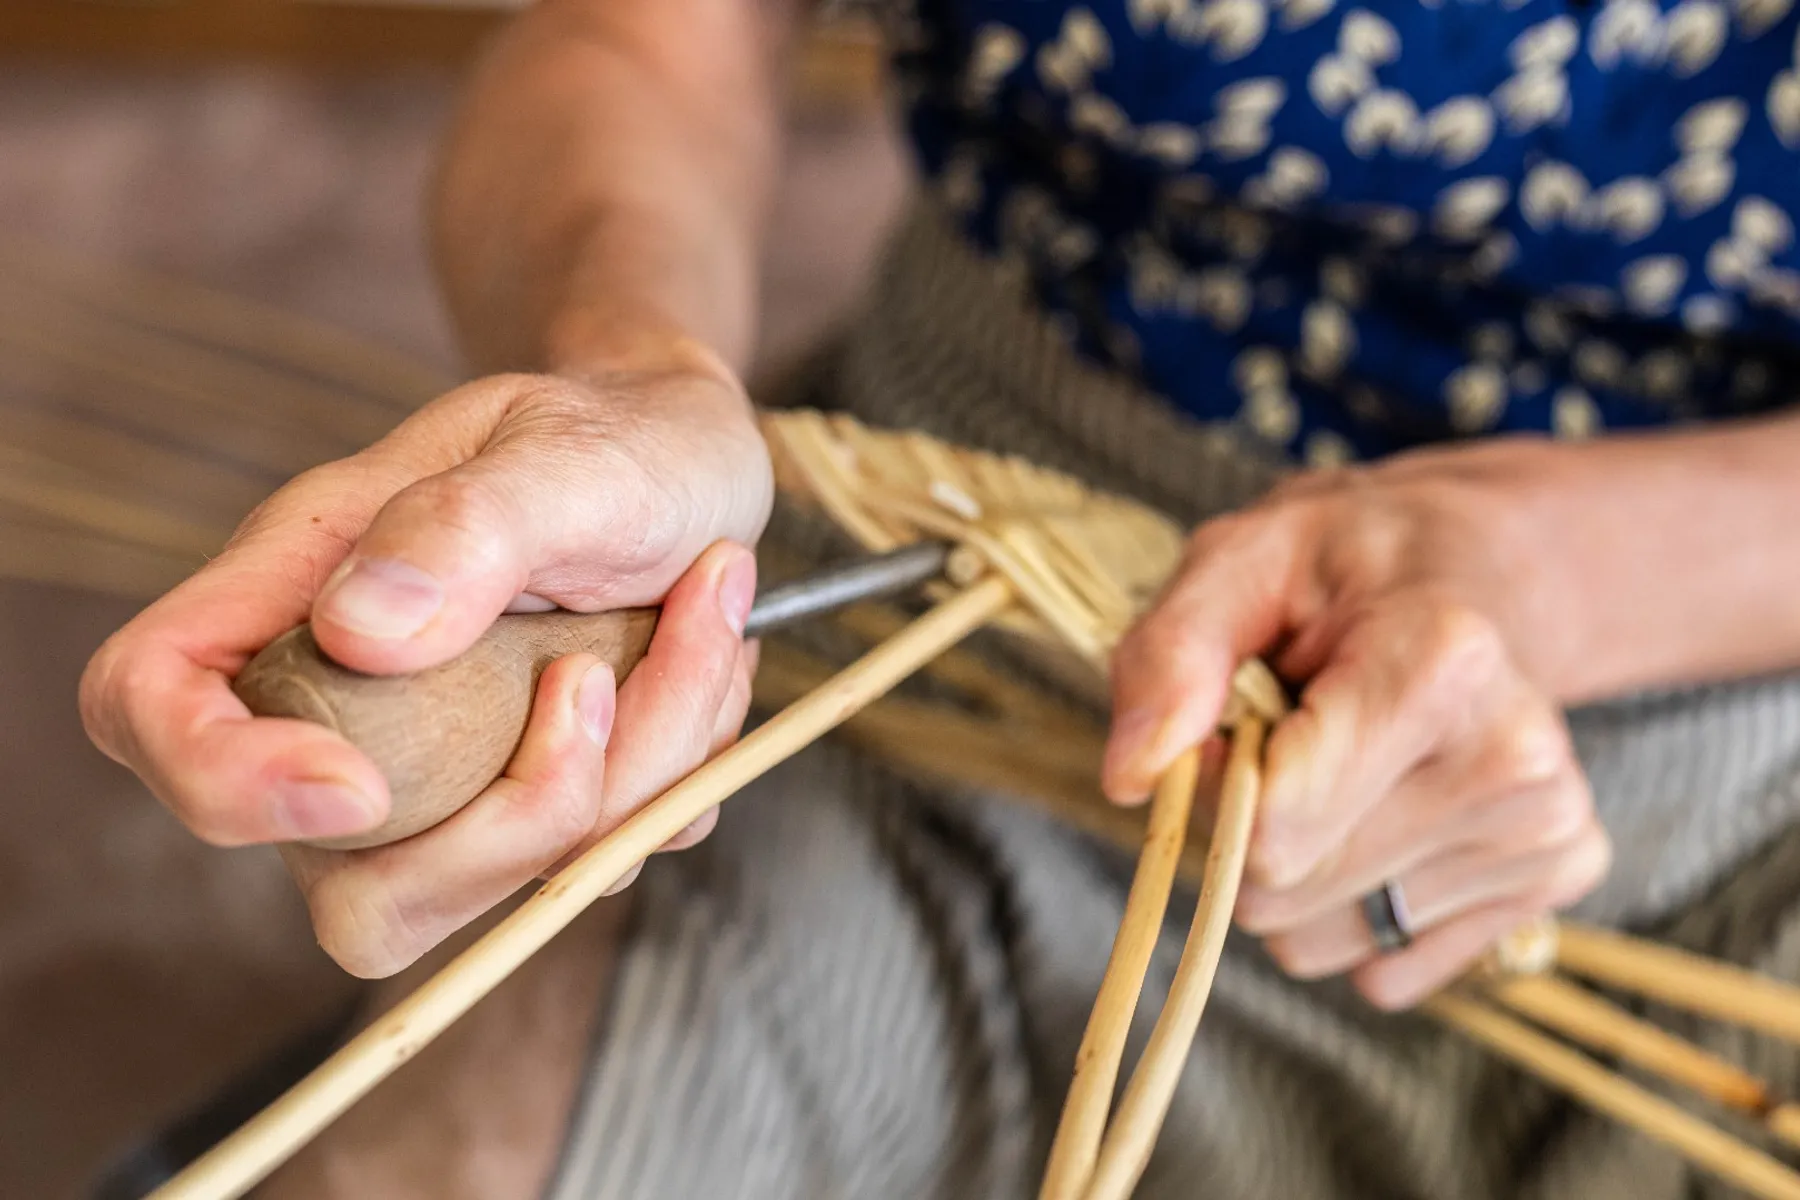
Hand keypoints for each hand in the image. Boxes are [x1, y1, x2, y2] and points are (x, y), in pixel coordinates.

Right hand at [80, 354, 772, 977]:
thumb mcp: (570, 454)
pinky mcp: (535, 804)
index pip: (148, 705)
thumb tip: (361, 630)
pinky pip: (594, 864)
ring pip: (495, 885)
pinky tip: (702, 659)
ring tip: (698, 622)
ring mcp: (447, 772)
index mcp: (306, 585)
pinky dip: (675, 777)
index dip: (220, 779)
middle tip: (598, 678)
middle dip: (508, 823)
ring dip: (633, 773)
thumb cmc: (622, 438)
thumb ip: (470, 525)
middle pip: (345, 882)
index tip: (361, 785)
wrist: (699, 462)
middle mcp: (354, 701)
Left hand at [1102, 442, 1609, 1008]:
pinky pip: (1379, 970)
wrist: (1474, 572)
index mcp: (1443, 661)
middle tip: (1282, 737)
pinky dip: (1347, 907)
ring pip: (1319, 941)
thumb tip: (1130, 777)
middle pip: (1286, 889)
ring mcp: (1545, 828)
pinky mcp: (1553, 881)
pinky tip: (1382, 811)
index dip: (1212, 781)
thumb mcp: (1236, 562)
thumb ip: (1170, 658)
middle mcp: (1517, 756)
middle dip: (1243, 827)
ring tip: (1337, 767)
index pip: (1275, 821)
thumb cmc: (1342, 567)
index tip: (1231, 719)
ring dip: (1290, 872)